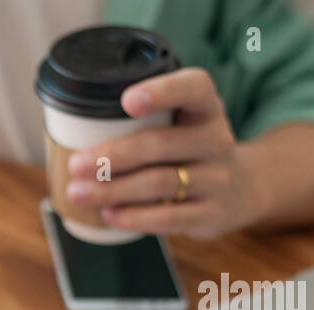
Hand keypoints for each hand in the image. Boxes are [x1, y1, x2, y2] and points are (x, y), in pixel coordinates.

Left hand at [64, 67, 265, 239]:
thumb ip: (146, 121)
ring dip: (112, 190)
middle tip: (76, 164)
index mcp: (206, 108)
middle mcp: (216, 139)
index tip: (126, 101)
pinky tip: (108, 215)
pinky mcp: (211, 213)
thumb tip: (71, 131)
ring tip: (78, 193)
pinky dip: (134, 217)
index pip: (194, 88)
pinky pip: (168, 217)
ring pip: (159, 182)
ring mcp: (217, 178)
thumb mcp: (183, 125)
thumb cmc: (191, 151)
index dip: (161, 92)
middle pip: (160, 144)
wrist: (241, 190)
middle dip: (112, 156)